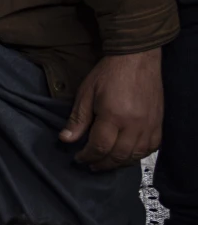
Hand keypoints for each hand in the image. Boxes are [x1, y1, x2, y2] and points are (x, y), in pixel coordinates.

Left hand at [60, 49, 163, 169]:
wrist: (136, 59)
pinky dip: (137, 155)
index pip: (99, 147)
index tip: (78, 158)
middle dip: (102, 163)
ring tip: (106, 163)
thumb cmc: (109, 73)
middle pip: (118, 155)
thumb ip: (78, 119)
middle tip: (90, 165)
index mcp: (114, 116)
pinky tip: (126, 155)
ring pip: (136, 155)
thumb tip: (65, 139)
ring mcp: (149, 125)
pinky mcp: (158, 123)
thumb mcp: (86, 93)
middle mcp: (134, 124)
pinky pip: (150, 148)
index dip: (87, 156)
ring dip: (119, 163)